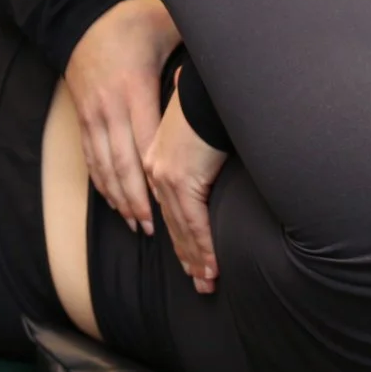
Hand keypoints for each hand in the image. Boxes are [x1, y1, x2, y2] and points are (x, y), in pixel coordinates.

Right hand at [63, 0, 179, 235]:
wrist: (80, 17)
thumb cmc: (133, 21)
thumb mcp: (168, 24)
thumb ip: (198, 37)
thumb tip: (237, 38)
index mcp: (135, 88)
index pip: (148, 142)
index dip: (159, 178)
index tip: (173, 205)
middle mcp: (111, 107)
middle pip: (125, 165)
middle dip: (140, 202)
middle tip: (159, 232)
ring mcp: (94, 116)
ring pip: (107, 168)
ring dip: (123, 201)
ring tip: (141, 227)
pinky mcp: (83, 119)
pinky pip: (92, 160)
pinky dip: (105, 187)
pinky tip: (118, 205)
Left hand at [145, 81, 226, 293]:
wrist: (207, 88)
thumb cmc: (209, 102)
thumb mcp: (198, 127)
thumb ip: (197, 141)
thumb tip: (208, 141)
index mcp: (159, 161)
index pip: (171, 209)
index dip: (182, 237)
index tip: (191, 258)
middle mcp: (158, 172)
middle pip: (174, 224)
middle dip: (188, 256)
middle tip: (200, 281)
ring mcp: (168, 178)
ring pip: (184, 230)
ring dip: (197, 259)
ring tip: (207, 282)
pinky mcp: (182, 180)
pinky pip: (196, 223)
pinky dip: (205, 248)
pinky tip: (212, 267)